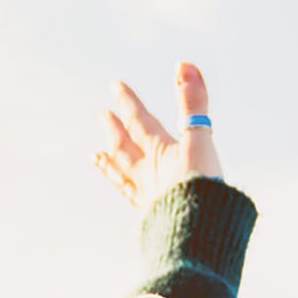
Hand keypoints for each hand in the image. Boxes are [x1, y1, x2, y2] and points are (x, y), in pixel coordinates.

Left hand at [93, 62, 224, 210]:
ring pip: (122, 175)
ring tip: (97, 157)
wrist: (198, 232)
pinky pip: (132, 199)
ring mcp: (147, 195)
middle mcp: (146, 172)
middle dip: (115, 129)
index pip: (139, 121)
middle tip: (102, 116)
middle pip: (125, 146)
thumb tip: (183, 66)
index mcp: (158, 152)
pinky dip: (125, 192)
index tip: (114, 87)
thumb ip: (193, 103)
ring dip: (110, 163)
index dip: (128, 102)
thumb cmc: (201, 185)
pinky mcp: (152, 217)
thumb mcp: (200, 140)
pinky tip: (125, 194)